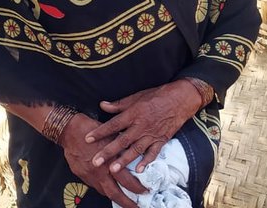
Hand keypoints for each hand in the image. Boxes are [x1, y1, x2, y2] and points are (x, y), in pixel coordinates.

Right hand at [60, 113, 145, 207]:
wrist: (70, 130)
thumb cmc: (92, 129)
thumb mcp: (112, 135)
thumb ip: (121, 148)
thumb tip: (132, 154)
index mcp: (110, 161)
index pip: (127, 181)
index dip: (137, 188)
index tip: (145, 191)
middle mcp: (100, 172)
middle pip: (115, 194)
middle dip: (127, 203)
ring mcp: (90, 176)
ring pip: (104, 192)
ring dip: (115, 198)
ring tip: (124, 201)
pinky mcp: (82, 175)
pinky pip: (94, 186)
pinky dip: (103, 189)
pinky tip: (108, 188)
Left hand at [85, 80, 201, 174]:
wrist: (179, 99)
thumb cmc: (156, 96)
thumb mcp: (136, 97)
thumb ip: (119, 104)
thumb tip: (102, 105)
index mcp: (133, 113)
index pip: (113, 124)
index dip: (100, 132)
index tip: (87, 139)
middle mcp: (140, 125)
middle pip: (122, 140)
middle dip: (108, 152)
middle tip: (96, 162)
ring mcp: (151, 134)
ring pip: (135, 149)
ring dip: (124, 160)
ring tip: (113, 169)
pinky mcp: (161, 139)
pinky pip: (153, 152)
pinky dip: (146, 161)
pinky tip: (138, 170)